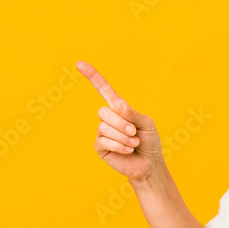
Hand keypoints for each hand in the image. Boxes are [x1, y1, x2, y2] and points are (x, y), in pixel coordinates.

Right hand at [78, 60, 162, 181]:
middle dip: (121, 122)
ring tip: (134, 143)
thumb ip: (133, 114)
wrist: (149, 163)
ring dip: (123, 136)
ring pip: (104, 127)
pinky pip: (104, 141)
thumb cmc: (149, 141)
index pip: (104, 90)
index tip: (79, 64)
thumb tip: (118, 107)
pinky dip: (119, 145)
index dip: (93, 77)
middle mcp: (108, 119)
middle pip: (103, 111)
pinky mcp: (100, 147)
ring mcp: (103, 133)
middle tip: (134, 132)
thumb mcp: (147, 123)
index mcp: (119, 109)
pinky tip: (128, 149)